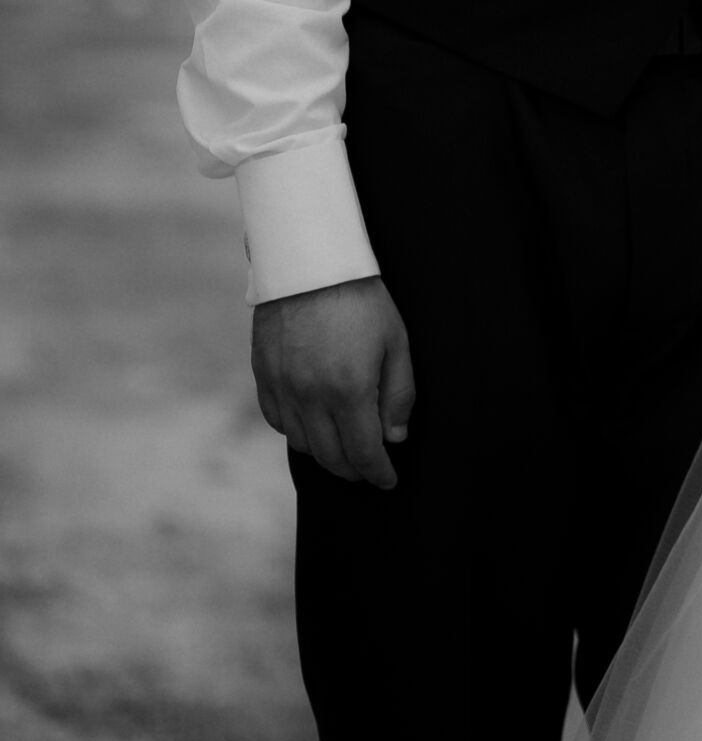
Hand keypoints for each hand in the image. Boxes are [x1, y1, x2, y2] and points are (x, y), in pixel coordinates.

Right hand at [252, 275, 415, 490]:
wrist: (309, 260)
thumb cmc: (361, 297)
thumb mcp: (396, 340)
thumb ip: (399, 393)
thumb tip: (395, 436)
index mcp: (349, 389)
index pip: (363, 452)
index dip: (378, 473)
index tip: (388, 480)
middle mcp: (311, 396)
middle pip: (331, 456)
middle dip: (354, 470)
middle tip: (369, 470)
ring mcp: (282, 387)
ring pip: (302, 443)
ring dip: (325, 453)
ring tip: (344, 449)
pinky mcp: (263, 373)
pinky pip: (277, 420)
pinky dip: (297, 431)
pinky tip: (313, 425)